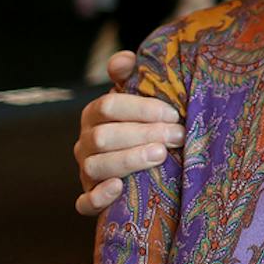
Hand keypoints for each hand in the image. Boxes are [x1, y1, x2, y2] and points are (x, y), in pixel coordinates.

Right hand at [74, 50, 184, 215]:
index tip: (173, 114)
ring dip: (129, 160)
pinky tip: (119, 188)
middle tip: (178, 135)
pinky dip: (98, 197)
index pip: (108, 106)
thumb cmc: (146, 122)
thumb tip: (124, 60)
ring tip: (161, 155)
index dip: (141, 109)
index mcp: (95, 114)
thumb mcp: (141, 96)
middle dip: (143, 134)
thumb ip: (132, 75)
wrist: (146, 160)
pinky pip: (84, 203)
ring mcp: (86, 170)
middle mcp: (86, 142)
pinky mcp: (91, 198)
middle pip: (103, 137)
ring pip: (95, 166)